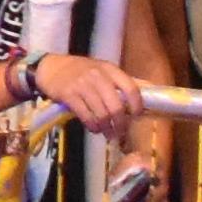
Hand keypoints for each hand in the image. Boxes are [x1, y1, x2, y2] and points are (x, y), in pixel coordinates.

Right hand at [27, 50, 146, 150]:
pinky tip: (94, 129)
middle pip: (117, 106)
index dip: (137, 105)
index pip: (131, 88)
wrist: (50, 67)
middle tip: (121, 132)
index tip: (136, 116)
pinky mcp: (69, 95)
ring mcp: (82, 85)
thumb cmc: (80, 70)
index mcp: (110, 69)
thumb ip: (122, 81)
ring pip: (102, 114)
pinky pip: (86, 116)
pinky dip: (93, 127)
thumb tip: (151, 89)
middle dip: (121, 124)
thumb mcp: (102, 70)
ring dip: (107, 128)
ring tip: (108, 133)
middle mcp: (97, 76)